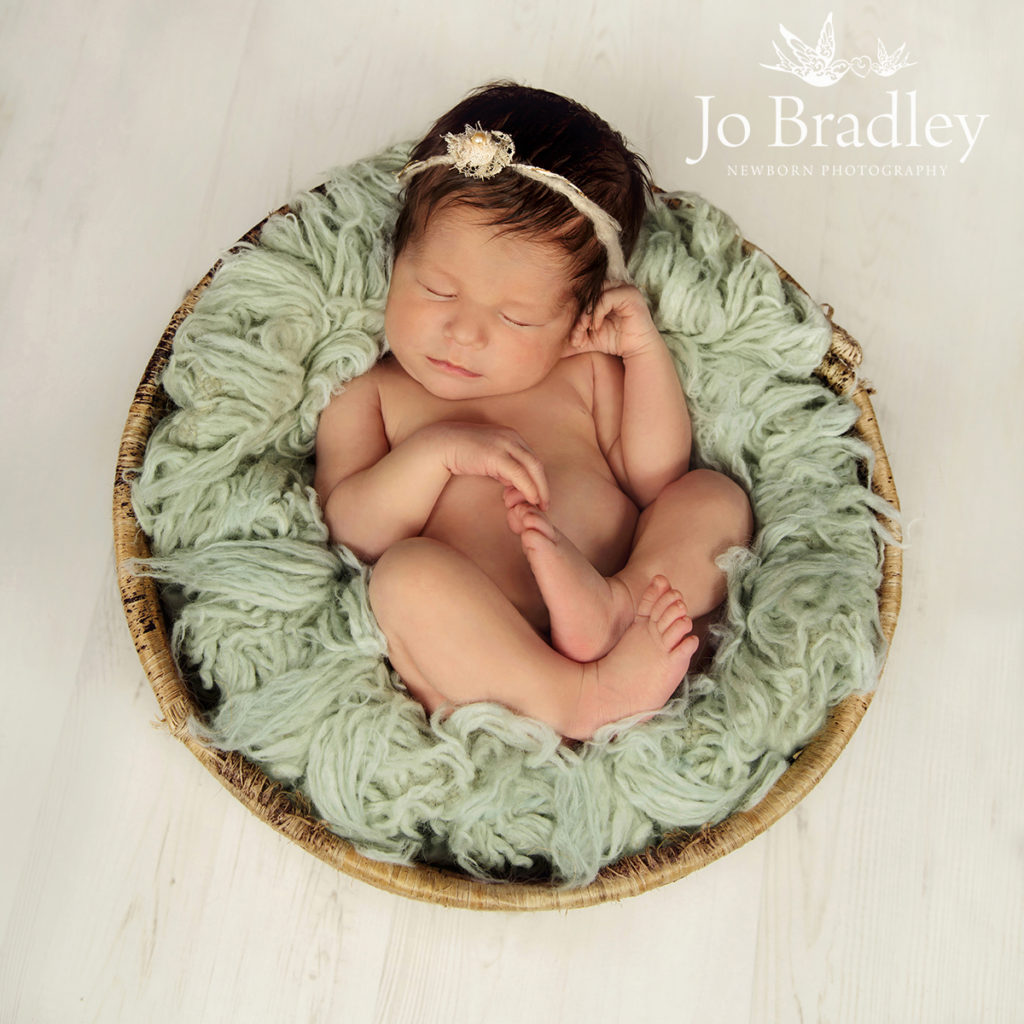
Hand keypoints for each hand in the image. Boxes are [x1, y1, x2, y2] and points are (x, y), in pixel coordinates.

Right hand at [429, 422, 549, 508]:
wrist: (442, 445)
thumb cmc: (463, 453)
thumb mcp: (489, 459)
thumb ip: (503, 468)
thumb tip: (513, 483)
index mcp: (512, 437)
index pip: (533, 459)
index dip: (539, 479)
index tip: (541, 495)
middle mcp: (512, 437)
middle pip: (537, 464)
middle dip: (544, 485)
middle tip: (546, 504)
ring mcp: (506, 444)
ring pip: (533, 468)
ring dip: (539, 489)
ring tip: (540, 505)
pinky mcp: (497, 455)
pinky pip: (519, 474)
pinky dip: (528, 488)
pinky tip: (531, 499)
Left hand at [568, 283, 662, 359]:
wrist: (636, 351)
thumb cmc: (610, 341)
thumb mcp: (584, 338)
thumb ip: (567, 337)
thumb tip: (541, 345)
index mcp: (599, 290)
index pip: (578, 294)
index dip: (572, 313)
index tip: (571, 335)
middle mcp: (611, 285)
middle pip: (585, 292)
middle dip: (577, 315)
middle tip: (576, 334)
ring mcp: (622, 287)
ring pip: (594, 294)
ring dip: (585, 314)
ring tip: (584, 331)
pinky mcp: (631, 294)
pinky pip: (607, 297)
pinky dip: (597, 312)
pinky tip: (596, 327)